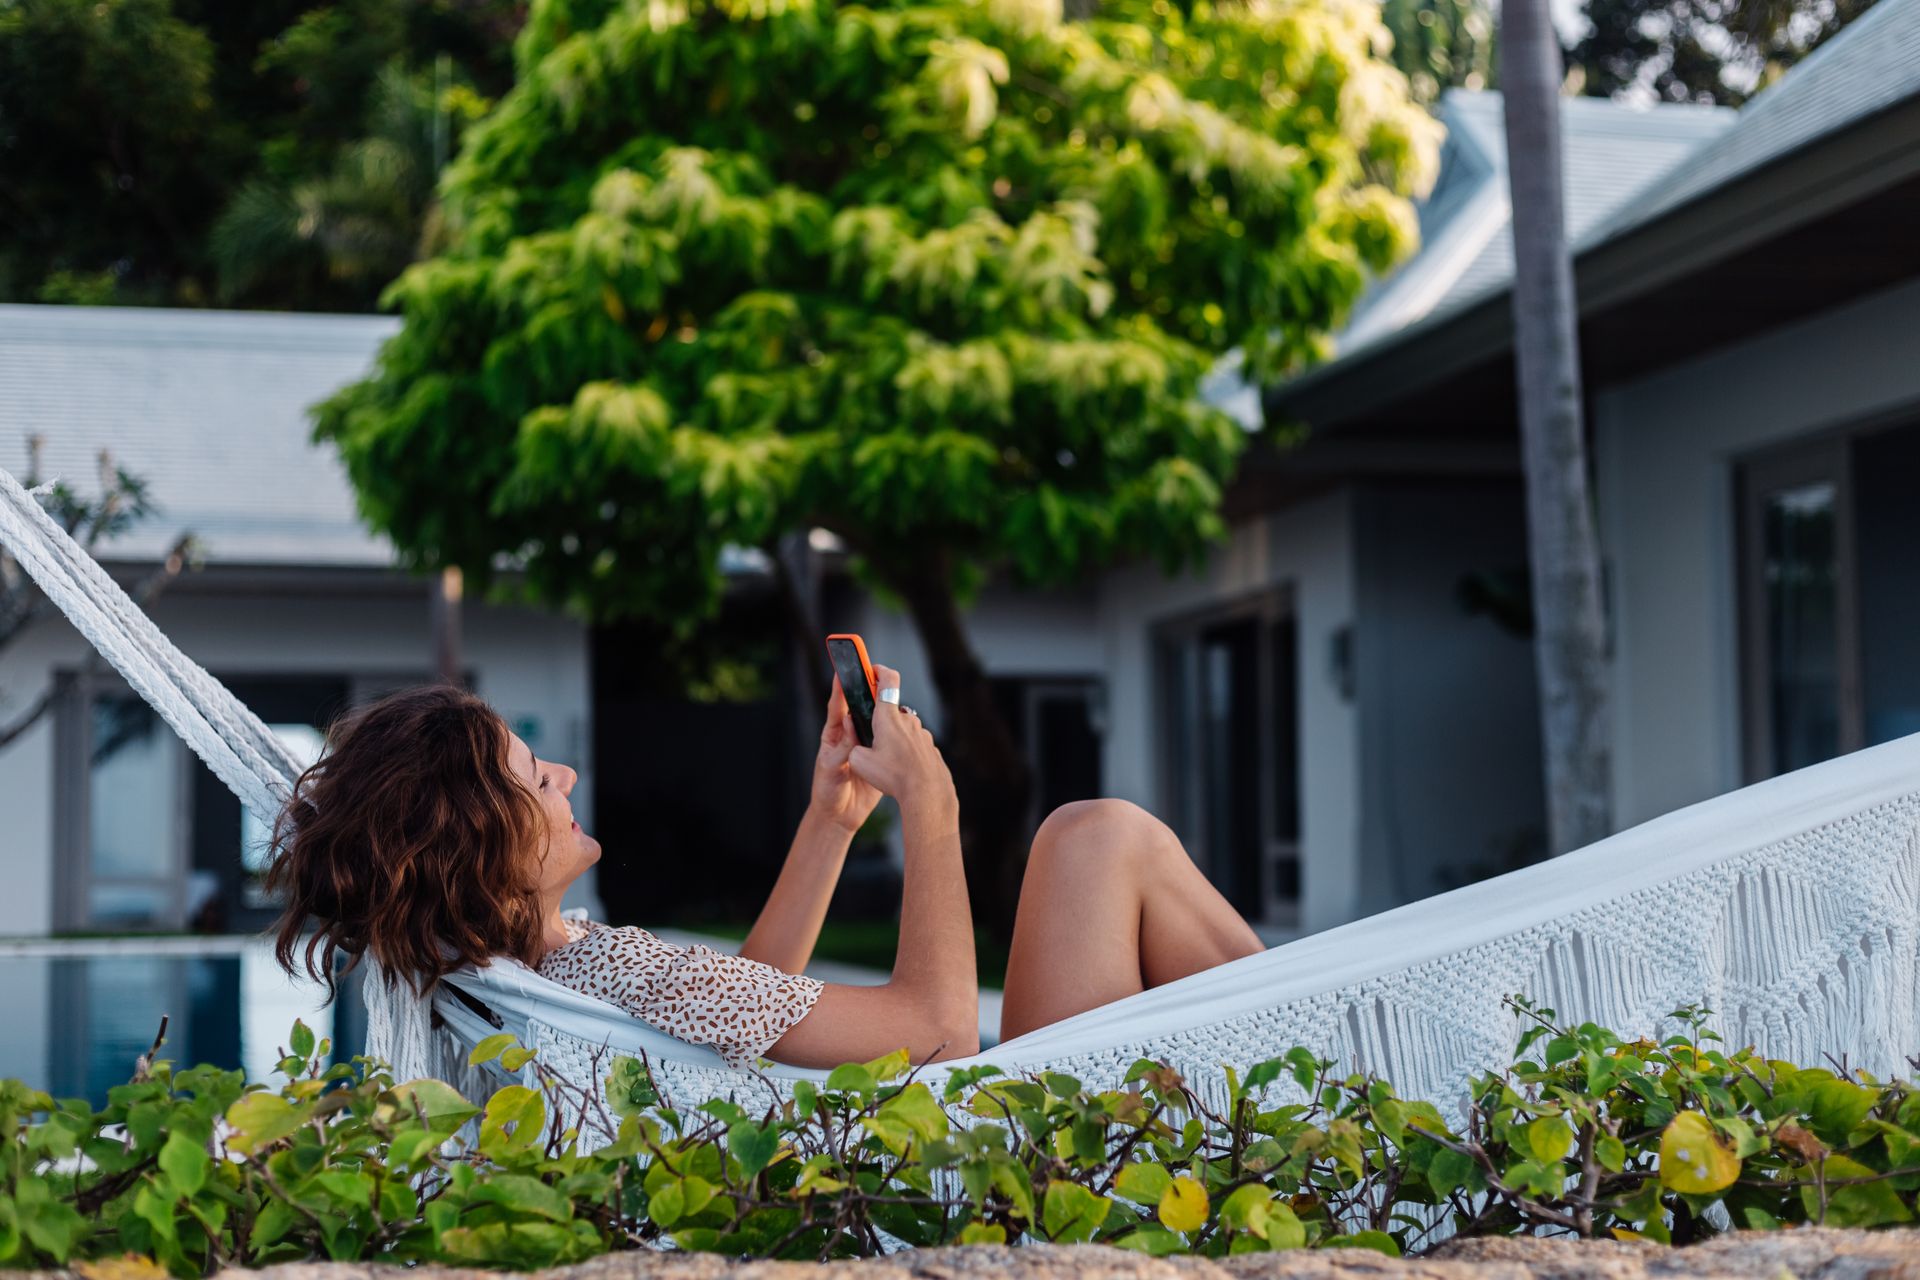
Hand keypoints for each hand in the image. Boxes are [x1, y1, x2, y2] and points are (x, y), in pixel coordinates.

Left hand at [810, 671, 884, 834]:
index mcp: (833, 736)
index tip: (844, 669)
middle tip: (875, 672)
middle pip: (858, 708)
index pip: (837, 706)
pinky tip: (903, 721)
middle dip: (866, 690)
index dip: (840, 687)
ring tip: (892, 692)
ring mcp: (865, 746)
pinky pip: (886, 740)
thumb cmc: (827, 792)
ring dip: (882, 708)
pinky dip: (894, 730)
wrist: (840, 816)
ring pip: (875, 722)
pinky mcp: (878, 757)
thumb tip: (850, 722)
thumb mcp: (830, 769)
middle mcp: (849, 736)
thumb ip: (841, 747)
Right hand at [847, 665, 954, 813]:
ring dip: (893, 740)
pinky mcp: (930, 747)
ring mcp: (921, 733)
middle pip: (891, 711)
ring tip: (887, 763)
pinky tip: (902, 771)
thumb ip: (853, 748)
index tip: (872, 669)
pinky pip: (913, 745)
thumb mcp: (860, 762)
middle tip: (871, 740)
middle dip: (879, 722)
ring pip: (903, 730)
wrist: (927, 791)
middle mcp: (907, 720)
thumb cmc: (894, 776)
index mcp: (888, 716)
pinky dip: (906, 753)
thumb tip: (856, 747)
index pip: (887, 679)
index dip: (879, 670)